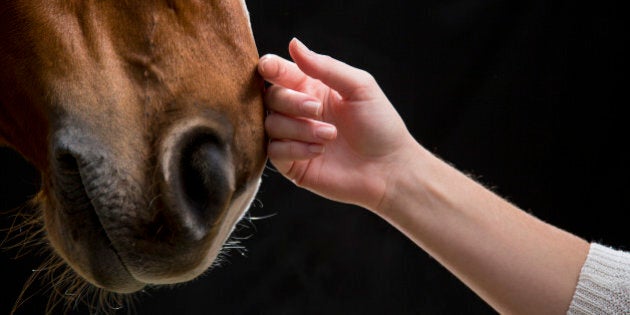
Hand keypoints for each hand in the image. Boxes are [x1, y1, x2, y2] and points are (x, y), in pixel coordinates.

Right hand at [259, 38, 417, 209]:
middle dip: (292, 101)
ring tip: (330, 136)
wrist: (388, 168)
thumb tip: (293, 44)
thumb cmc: (379, 125)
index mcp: (313, 89)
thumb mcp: (359, 87)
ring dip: (299, 128)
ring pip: (272, 124)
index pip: (280, 73)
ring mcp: (294, 138)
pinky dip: (295, 149)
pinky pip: (274, 151)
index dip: (271, 67)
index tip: (269, 68)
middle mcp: (300, 112)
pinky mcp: (293, 164)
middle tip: (317, 110)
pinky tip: (319, 151)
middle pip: (271, 97)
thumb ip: (325, 67)